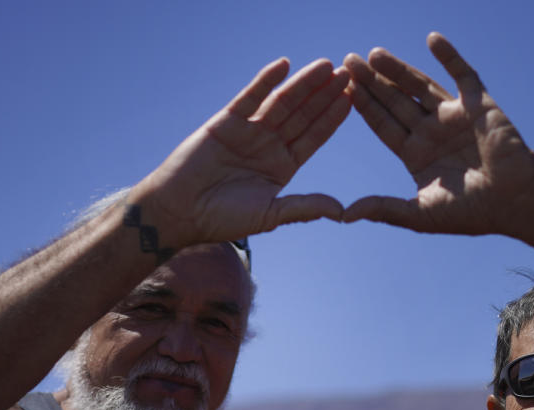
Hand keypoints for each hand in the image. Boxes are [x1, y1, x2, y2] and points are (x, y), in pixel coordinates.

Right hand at [135, 58, 350, 246]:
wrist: (180, 212)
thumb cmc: (223, 219)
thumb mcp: (270, 215)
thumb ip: (305, 208)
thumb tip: (342, 212)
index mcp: (282, 166)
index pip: (313, 137)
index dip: (332, 119)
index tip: (353, 100)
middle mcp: (269, 145)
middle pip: (303, 115)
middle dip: (325, 95)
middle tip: (349, 74)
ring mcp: (249, 131)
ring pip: (282, 102)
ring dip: (304, 84)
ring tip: (326, 66)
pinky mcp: (227, 121)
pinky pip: (250, 97)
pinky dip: (266, 81)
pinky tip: (285, 65)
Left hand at [343, 33, 533, 235]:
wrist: (515, 202)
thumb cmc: (471, 212)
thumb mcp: (420, 214)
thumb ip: (384, 210)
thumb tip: (344, 216)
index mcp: (416, 154)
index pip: (384, 125)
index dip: (365, 107)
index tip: (343, 89)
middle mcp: (432, 132)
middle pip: (395, 101)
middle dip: (372, 82)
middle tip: (348, 61)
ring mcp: (454, 116)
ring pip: (420, 85)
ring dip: (398, 69)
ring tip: (373, 53)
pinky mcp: (478, 105)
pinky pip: (462, 75)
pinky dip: (449, 56)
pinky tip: (432, 39)